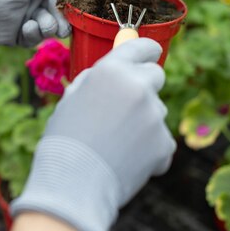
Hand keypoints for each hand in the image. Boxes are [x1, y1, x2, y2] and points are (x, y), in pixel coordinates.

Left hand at [0, 0, 82, 61]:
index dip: (74, 2)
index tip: (79, 8)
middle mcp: (37, 1)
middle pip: (64, 14)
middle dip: (63, 19)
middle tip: (61, 26)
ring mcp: (30, 18)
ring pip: (53, 28)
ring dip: (48, 26)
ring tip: (36, 23)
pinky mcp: (22, 36)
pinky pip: (37, 38)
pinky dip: (33, 33)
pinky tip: (24, 28)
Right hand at [10, 38, 175, 230]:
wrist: (73, 183)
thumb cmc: (65, 140)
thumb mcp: (73, 98)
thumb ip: (98, 80)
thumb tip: (115, 73)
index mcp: (112, 70)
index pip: (142, 47)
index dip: (145, 50)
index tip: (149, 54)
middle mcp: (138, 87)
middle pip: (156, 75)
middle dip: (144, 87)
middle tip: (124, 108)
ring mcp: (154, 116)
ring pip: (156, 111)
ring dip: (143, 122)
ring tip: (115, 144)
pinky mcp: (164, 143)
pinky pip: (161, 141)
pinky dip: (148, 150)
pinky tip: (125, 161)